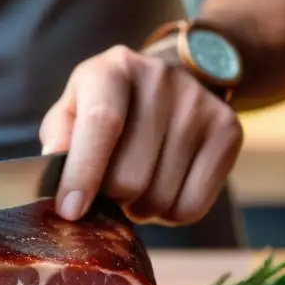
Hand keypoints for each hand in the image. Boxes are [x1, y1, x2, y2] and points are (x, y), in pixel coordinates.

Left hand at [39, 45, 242, 225]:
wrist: (173, 83)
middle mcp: (161, 78)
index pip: (101, 122)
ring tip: (135, 188)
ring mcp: (200, 104)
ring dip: (139, 209)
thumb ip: (59, 137)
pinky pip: (192, 206)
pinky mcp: (228, 131)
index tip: (70, 211)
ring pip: (160, 198)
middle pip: (130, 175)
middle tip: (108, 190)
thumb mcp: (73, 111)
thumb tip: (56, 168)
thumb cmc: (107, 107)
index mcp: (113, 68)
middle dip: (110, 198)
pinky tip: (162, 190)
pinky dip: (170, 215)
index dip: (83, 173)